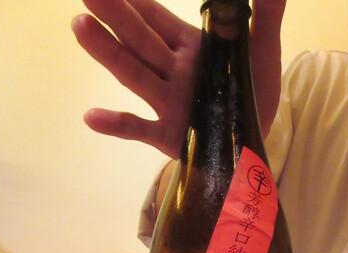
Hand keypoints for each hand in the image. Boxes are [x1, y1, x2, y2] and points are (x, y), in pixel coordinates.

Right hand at [71, 0, 285, 157]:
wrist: (254, 141)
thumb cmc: (253, 92)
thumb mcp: (262, 51)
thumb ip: (266, 15)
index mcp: (190, 47)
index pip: (156, 18)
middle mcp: (174, 72)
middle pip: (140, 40)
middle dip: (116, 15)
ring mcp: (169, 104)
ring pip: (135, 75)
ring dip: (109, 53)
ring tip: (81, 26)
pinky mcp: (170, 136)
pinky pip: (140, 130)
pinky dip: (118, 126)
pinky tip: (92, 117)